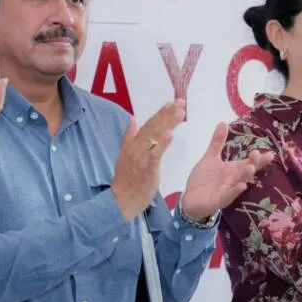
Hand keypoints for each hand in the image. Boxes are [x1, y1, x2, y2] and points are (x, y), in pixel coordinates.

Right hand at [112, 100, 184, 220]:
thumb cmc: (127, 179)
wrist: (121, 200)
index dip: (160, 113)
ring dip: (168, 123)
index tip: (171, 102)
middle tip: (180, 101)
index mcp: (133, 144)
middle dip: (168, 113)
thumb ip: (130, 136)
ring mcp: (141, 157)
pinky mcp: (147, 169)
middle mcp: (137, 147)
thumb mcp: (126, 155)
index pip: (149, 124)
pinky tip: (171, 134)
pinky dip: (162, 143)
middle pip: (154, 127)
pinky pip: (155, 154)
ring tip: (179, 112)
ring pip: (156, 136)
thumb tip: (133, 119)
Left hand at [180, 123, 274, 220]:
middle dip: (253, 163)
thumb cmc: (204, 179)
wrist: (190, 199)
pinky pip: (228, 196)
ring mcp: (227, 190)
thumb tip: (223, 123)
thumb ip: (217, 142)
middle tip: (257, 154)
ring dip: (245, 175)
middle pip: (246, 171)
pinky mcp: (219, 200)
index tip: (270, 153)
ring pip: (239, 182)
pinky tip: (241, 186)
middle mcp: (233, 180)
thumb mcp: (210, 158)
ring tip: (250, 167)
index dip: (259, 159)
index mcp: (233, 170)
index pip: (249, 162)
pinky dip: (234, 191)